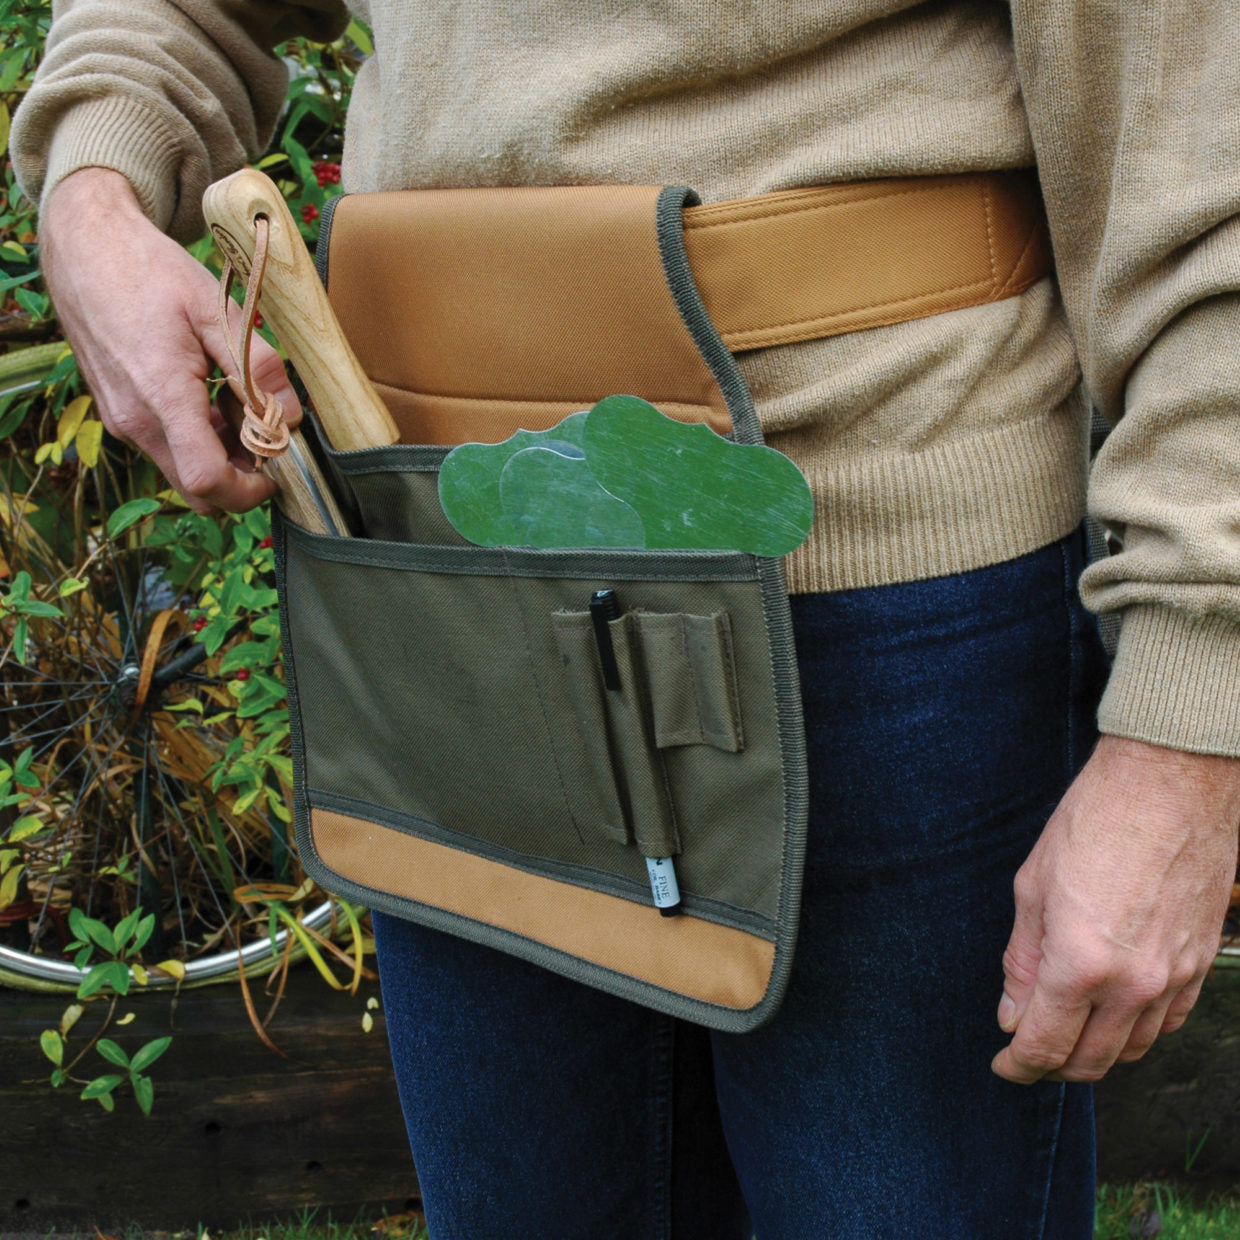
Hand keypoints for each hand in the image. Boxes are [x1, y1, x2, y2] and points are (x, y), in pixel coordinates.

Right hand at [39, 167, 301, 513]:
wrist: (86, 247)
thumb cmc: (150, 271)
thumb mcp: (217, 310)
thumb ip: (258, 368)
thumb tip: (292, 416)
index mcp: (162, 396)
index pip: (207, 480)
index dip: (249, 491)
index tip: (278, 474)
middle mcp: (136, 421)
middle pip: (197, 489)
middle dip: (239, 478)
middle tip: (267, 439)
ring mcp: (123, 420)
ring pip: (182, 470)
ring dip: (220, 456)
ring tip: (240, 406)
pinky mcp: (120, 414)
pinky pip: (166, 447)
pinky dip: (198, 439)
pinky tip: (214, 398)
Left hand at [992, 735, 1239, 1083]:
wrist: (1171, 785)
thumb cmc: (1094, 823)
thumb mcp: (1033, 886)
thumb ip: (1021, 960)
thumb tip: (1012, 1013)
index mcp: (1080, 964)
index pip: (1044, 1045)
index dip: (1018, 1065)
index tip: (1003, 1066)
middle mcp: (1132, 984)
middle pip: (1090, 1060)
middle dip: (1052, 1066)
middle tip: (1027, 1052)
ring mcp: (1174, 977)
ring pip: (1134, 1049)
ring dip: (1096, 1053)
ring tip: (1066, 1033)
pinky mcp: (1201, 963)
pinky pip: (1168, 1023)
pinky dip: (1137, 1031)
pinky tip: (1115, 1015)